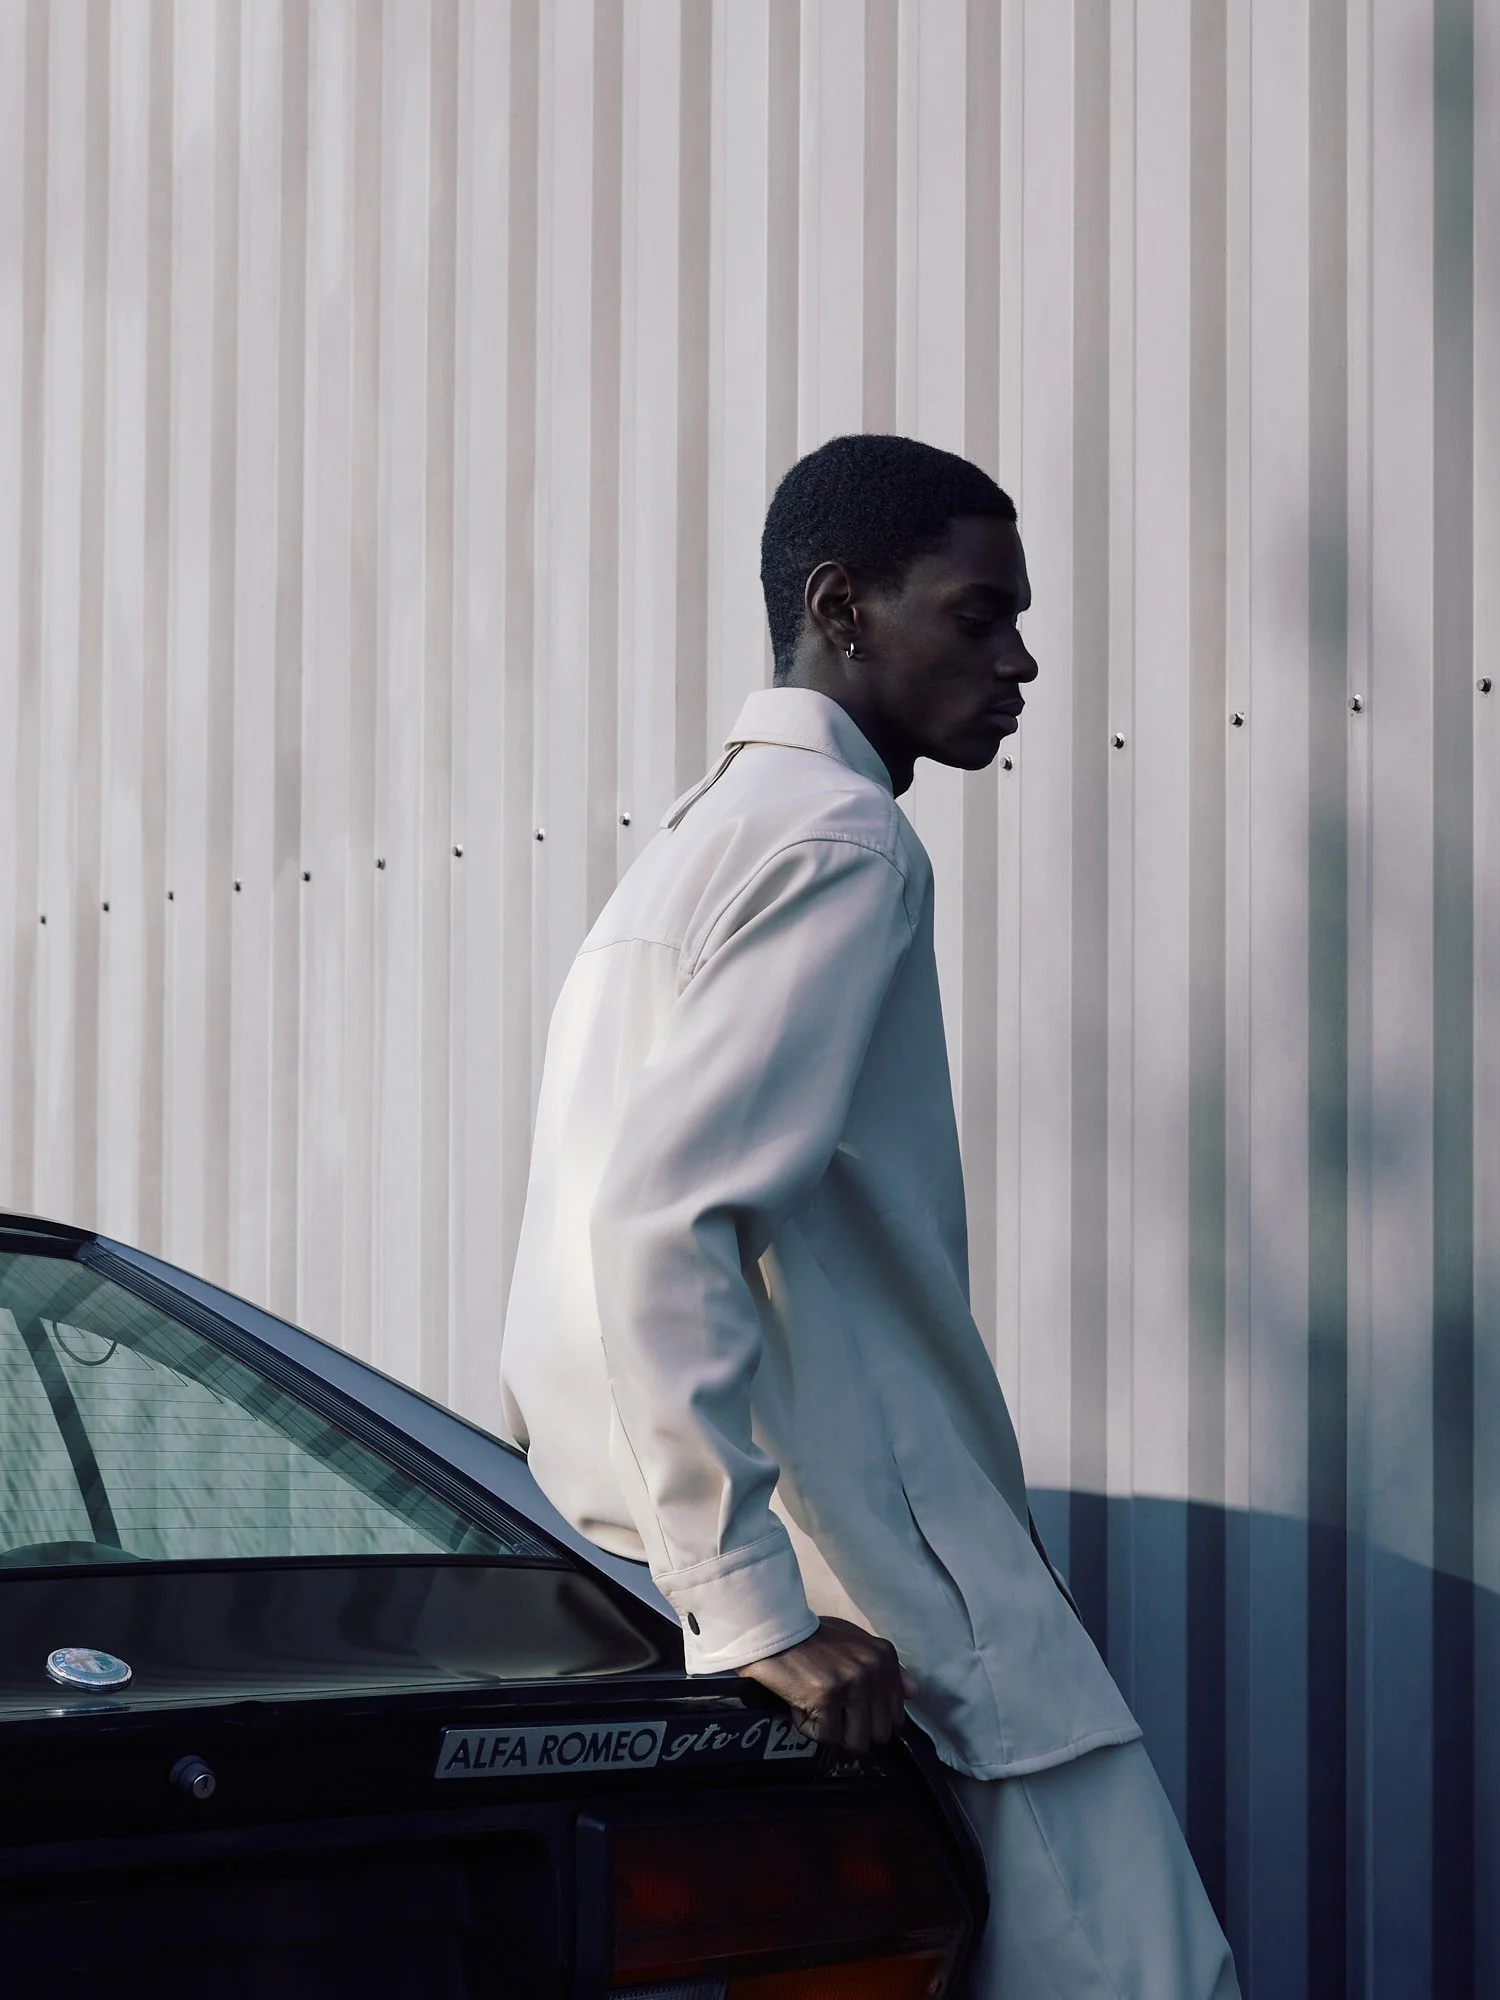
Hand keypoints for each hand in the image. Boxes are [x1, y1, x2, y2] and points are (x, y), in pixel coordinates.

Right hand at [736, 1617, 918, 1753]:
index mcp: (884, 1657)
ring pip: (856, 1741)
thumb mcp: (855, 1643)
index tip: (849, 1708)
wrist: (775, 1630)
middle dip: (853, 1731)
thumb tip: (914, 1693)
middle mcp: (873, 1669)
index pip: (895, 1716)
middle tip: (832, 1712)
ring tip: (817, 1708)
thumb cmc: (812, 1638)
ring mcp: (852, 1683)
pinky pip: (826, 1737)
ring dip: (833, 1732)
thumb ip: (888, 1669)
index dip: (869, 1719)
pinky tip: (801, 1705)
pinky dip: (810, 1727)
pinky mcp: (827, 1696)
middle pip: (878, 1735)